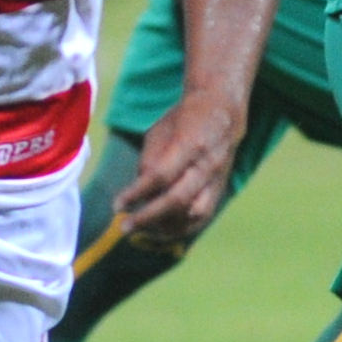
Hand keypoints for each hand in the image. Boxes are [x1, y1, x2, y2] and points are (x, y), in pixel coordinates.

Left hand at [113, 91, 242, 246]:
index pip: (161, 175)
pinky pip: (202, 218)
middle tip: (124, 227)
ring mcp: (217, 180)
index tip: (117, 205)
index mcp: (190, 144)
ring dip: (166, 227)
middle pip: (178, 200)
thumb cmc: (184, 119)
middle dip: (148, 218)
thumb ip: (149, 160)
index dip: (137, 193)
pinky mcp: (220, 190)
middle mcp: (207, 165)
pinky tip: (160, 229)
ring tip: (141, 229)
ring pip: (194, 214)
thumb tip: (138, 194)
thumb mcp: (160, 130)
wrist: (223, 111)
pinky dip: (181, 228)